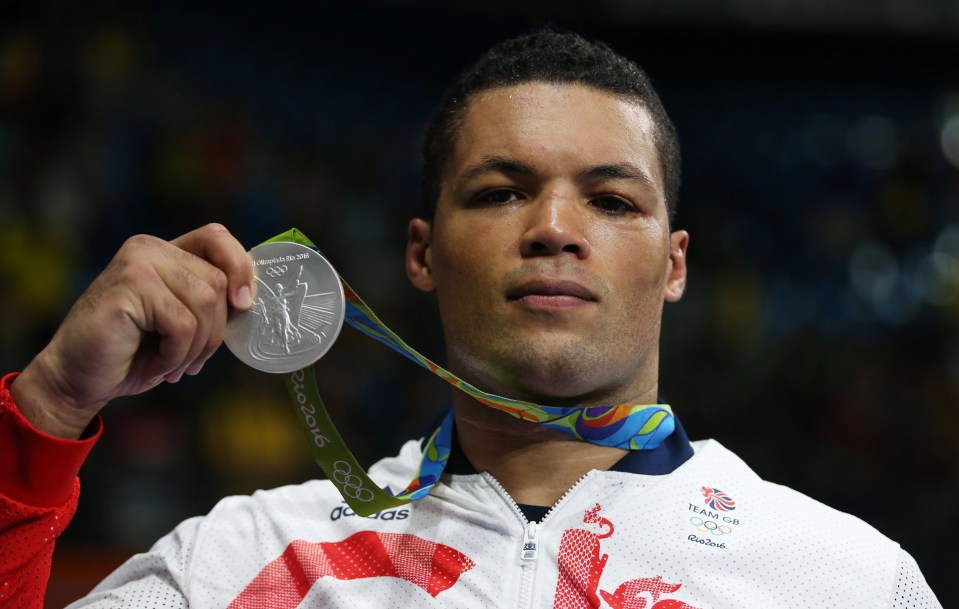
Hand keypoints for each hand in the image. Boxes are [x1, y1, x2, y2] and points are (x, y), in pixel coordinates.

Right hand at [10, 223, 253, 438]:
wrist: (78, 378)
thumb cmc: (133, 353)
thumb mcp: (181, 321)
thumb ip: (209, 301)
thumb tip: (252, 298)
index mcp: (165, 251)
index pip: (217, 237)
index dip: (240, 268)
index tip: (244, 305)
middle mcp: (150, 248)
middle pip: (218, 282)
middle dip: (215, 332)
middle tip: (191, 361)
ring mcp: (137, 263)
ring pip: (206, 303)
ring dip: (196, 348)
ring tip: (172, 366)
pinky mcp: (129, 287)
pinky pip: (183, 324)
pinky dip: (177, 355)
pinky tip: (156, 367)